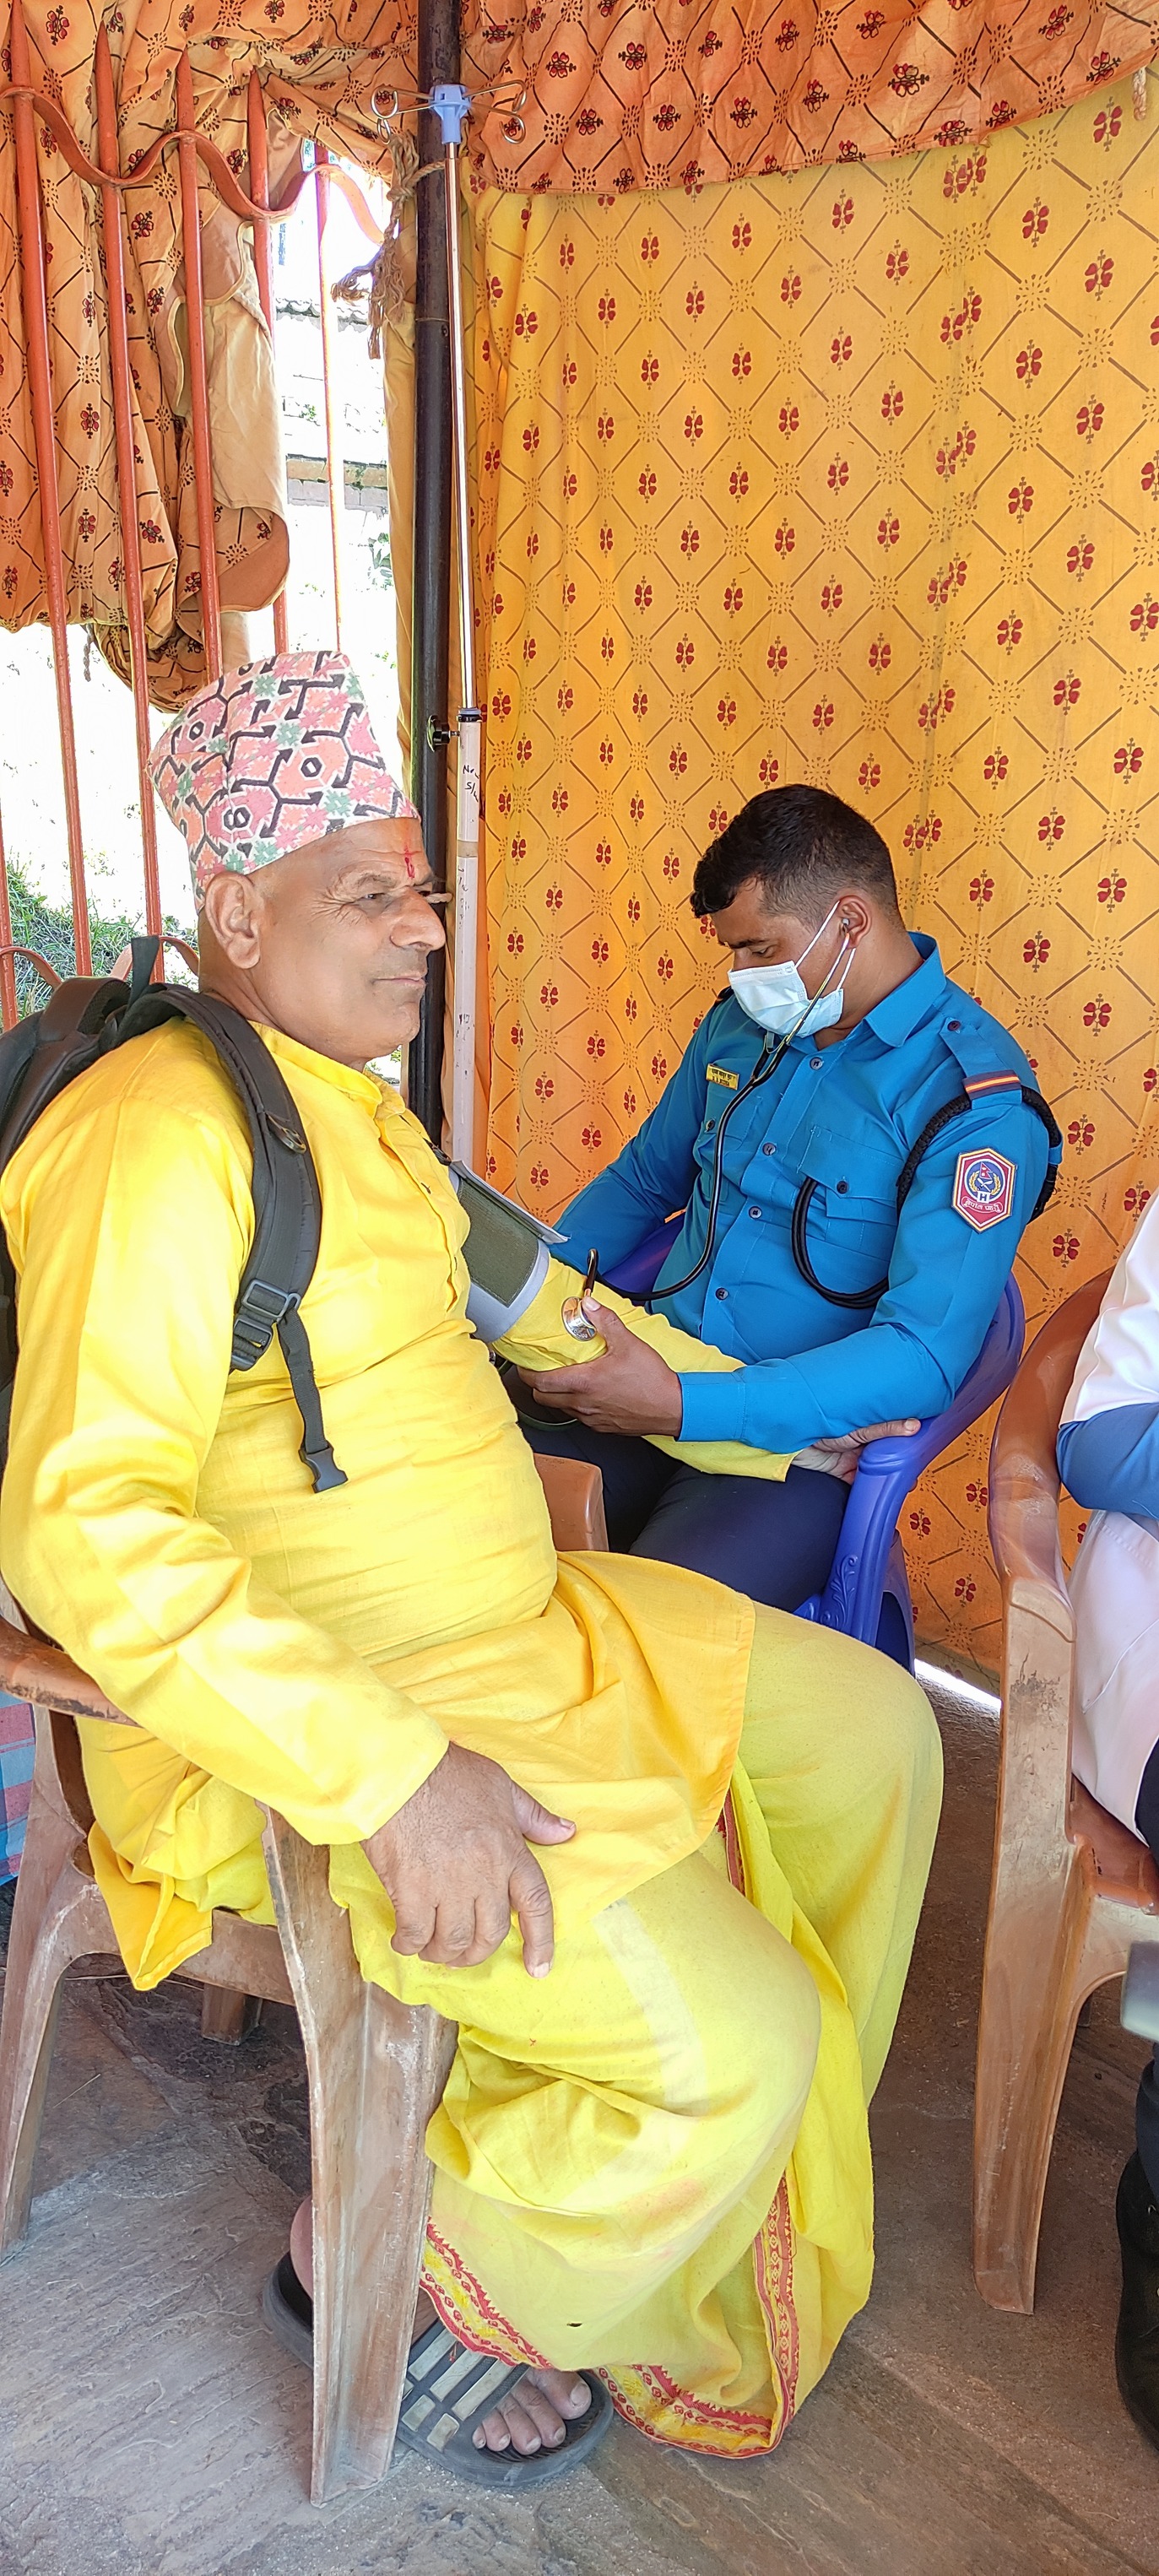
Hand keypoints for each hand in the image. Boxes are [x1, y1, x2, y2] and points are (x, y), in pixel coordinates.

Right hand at [362, 1743, 575, 1975]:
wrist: (398, 1770)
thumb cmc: (448, 1774)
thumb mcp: (500, 1786)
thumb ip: (533, 1816)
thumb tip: (566, 1832)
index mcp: (510, 1851)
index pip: (535, 1904)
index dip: (540, 1941)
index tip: (538, 1968)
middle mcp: (484, 1875)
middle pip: (490, 1933)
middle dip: (478, 1952)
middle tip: (463, 1954)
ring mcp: (447, 1886)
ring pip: (454, 1941)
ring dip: (444, 1953)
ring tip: (434, 1949)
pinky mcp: (411, 1891)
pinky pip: (415, 1934)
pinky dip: (410, 1944)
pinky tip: (405, 1940)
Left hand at [519, 1300, 682, 1437]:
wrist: (673, 1408)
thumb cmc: (652, 1380)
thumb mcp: (628, 1343)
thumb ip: (605, 1321)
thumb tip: (588, 1304)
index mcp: (584, 1383)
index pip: (540, 1382)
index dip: (526, 1373)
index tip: (524, 1364)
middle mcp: (583, 1403)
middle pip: (543, 1399)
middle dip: (537, 1385)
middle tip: (540, 1372)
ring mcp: (592, 1418)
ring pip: (561, 1409)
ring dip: (557, 1395)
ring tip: (565, 1380)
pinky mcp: (603, 1427)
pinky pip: (580, 1417)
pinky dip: (576, 1406)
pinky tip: (588, 1394)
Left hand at [797, 1417, 919, 1482]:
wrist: (791, 1440)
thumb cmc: (819, 1421)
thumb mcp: (858, 1427)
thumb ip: (885, 1428)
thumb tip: (913, 1426)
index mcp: (867, 1423)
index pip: (893, 1431)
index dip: (907, 1439)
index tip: (924, 1446)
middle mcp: (862, 1441)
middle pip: (887, 1454)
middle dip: (901, 1464)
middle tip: (916, 1471)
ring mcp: (854, 1457)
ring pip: (877, 1470)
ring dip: (888, 1478)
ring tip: (905, 1484)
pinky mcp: (844, 1473)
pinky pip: (862, 1483)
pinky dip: (871, 1489)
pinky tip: (883, 1493)